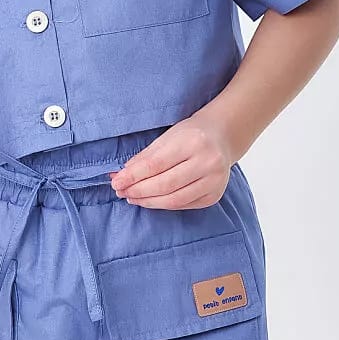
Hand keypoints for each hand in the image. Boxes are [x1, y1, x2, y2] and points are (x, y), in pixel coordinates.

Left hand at [108, 110, 235, 209]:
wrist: (222, 137)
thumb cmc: (190, 134)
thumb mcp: (167, 137)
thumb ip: (145, 157)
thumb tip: (121, 176)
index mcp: (193, 142)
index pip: (156, 164)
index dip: (133, 176)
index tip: (116, 182)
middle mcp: (207, 162)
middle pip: (164, 185)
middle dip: (138, 191)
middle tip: (121, 191)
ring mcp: (214, 181)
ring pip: (174, 200)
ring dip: (148, 201)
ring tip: (132, 198)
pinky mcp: (214, 195)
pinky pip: (184, 205)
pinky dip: (164, 204)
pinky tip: (151, 200)